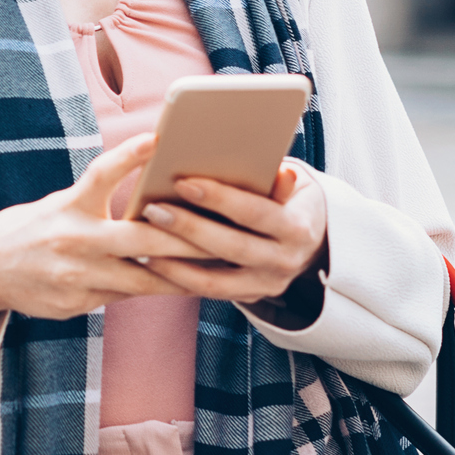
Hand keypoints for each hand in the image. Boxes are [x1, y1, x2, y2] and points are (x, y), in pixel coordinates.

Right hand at [0, 134, 208, 366]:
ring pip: (145, 277)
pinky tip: (178, 286)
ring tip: (217, 269)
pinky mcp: (79, 303)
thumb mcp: (60, 205)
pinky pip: (126, 296)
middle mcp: (74, 240)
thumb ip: (99, 203)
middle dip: (188, 237)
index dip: (131, 156)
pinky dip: (151, 288)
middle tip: (224, 232)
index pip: (102, 174)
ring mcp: (78, 276)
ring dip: (182, 274)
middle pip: (144, 237)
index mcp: (69, 207)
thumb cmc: (32, 229)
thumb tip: (150, 199)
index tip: (159, 138)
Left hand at [138, 164, 328, 320]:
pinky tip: (152, 263)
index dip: (219, 198)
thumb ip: (273, 176)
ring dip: (176, 263)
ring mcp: (268, 284)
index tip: (183, 182)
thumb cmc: (289, 197)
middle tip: (153, 209)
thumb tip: (254, 157)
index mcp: (297, 227)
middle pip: (233, 247)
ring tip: (142, 244)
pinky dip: (180, 279)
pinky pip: (211, 293)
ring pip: (217, 280)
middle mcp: (286, 261)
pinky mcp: (250, 296)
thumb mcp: (293, 181)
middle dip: (190, 228)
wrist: (312, 239)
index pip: (255, 212)